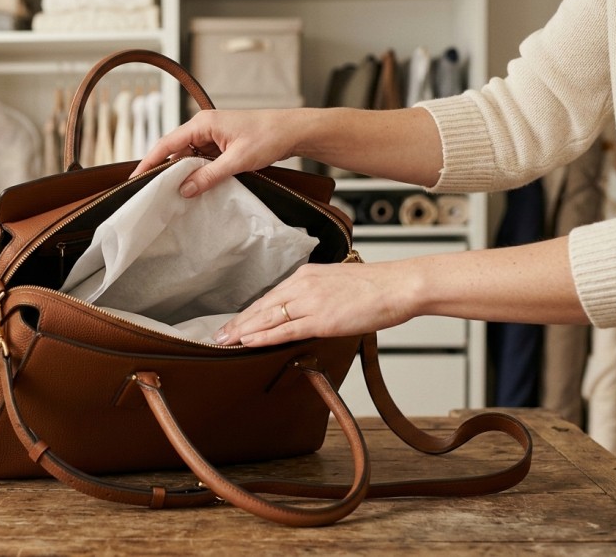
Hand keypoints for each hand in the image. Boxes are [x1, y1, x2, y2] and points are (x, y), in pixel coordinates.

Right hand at [130, 109, 301, 197]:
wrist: (292, 131)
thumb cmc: (268, 137)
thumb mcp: (237, 160)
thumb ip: (209, 176)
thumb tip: (185, 190)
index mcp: (202, 124)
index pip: (166, 143)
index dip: (149, 162)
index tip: (136, 179)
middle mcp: (203, 127)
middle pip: (174, 151)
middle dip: (164, 171)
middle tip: (151, 193)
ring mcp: (212, 136)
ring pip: (188, 157)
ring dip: (182, 174)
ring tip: (171, 193)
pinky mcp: (220, 145)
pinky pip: (201, 159)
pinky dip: (196, 172)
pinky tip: (194, 187)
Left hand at [214, 260, 418, 346]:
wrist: (398, 286)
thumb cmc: (376, 288)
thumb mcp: (337, 284)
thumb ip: (317, 296)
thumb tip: (304, 313)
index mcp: (306, 275)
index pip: (269, 296)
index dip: (248, 312)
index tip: (232, 323)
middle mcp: (303, 285)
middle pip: (262, 306)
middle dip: (238, 322)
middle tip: (217, 335)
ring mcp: (311, 301)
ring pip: (268, 318)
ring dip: (243, 331)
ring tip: (224, 341)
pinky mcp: (321, 318)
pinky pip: (285, 329)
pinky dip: (264, 336)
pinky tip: (248, 341)